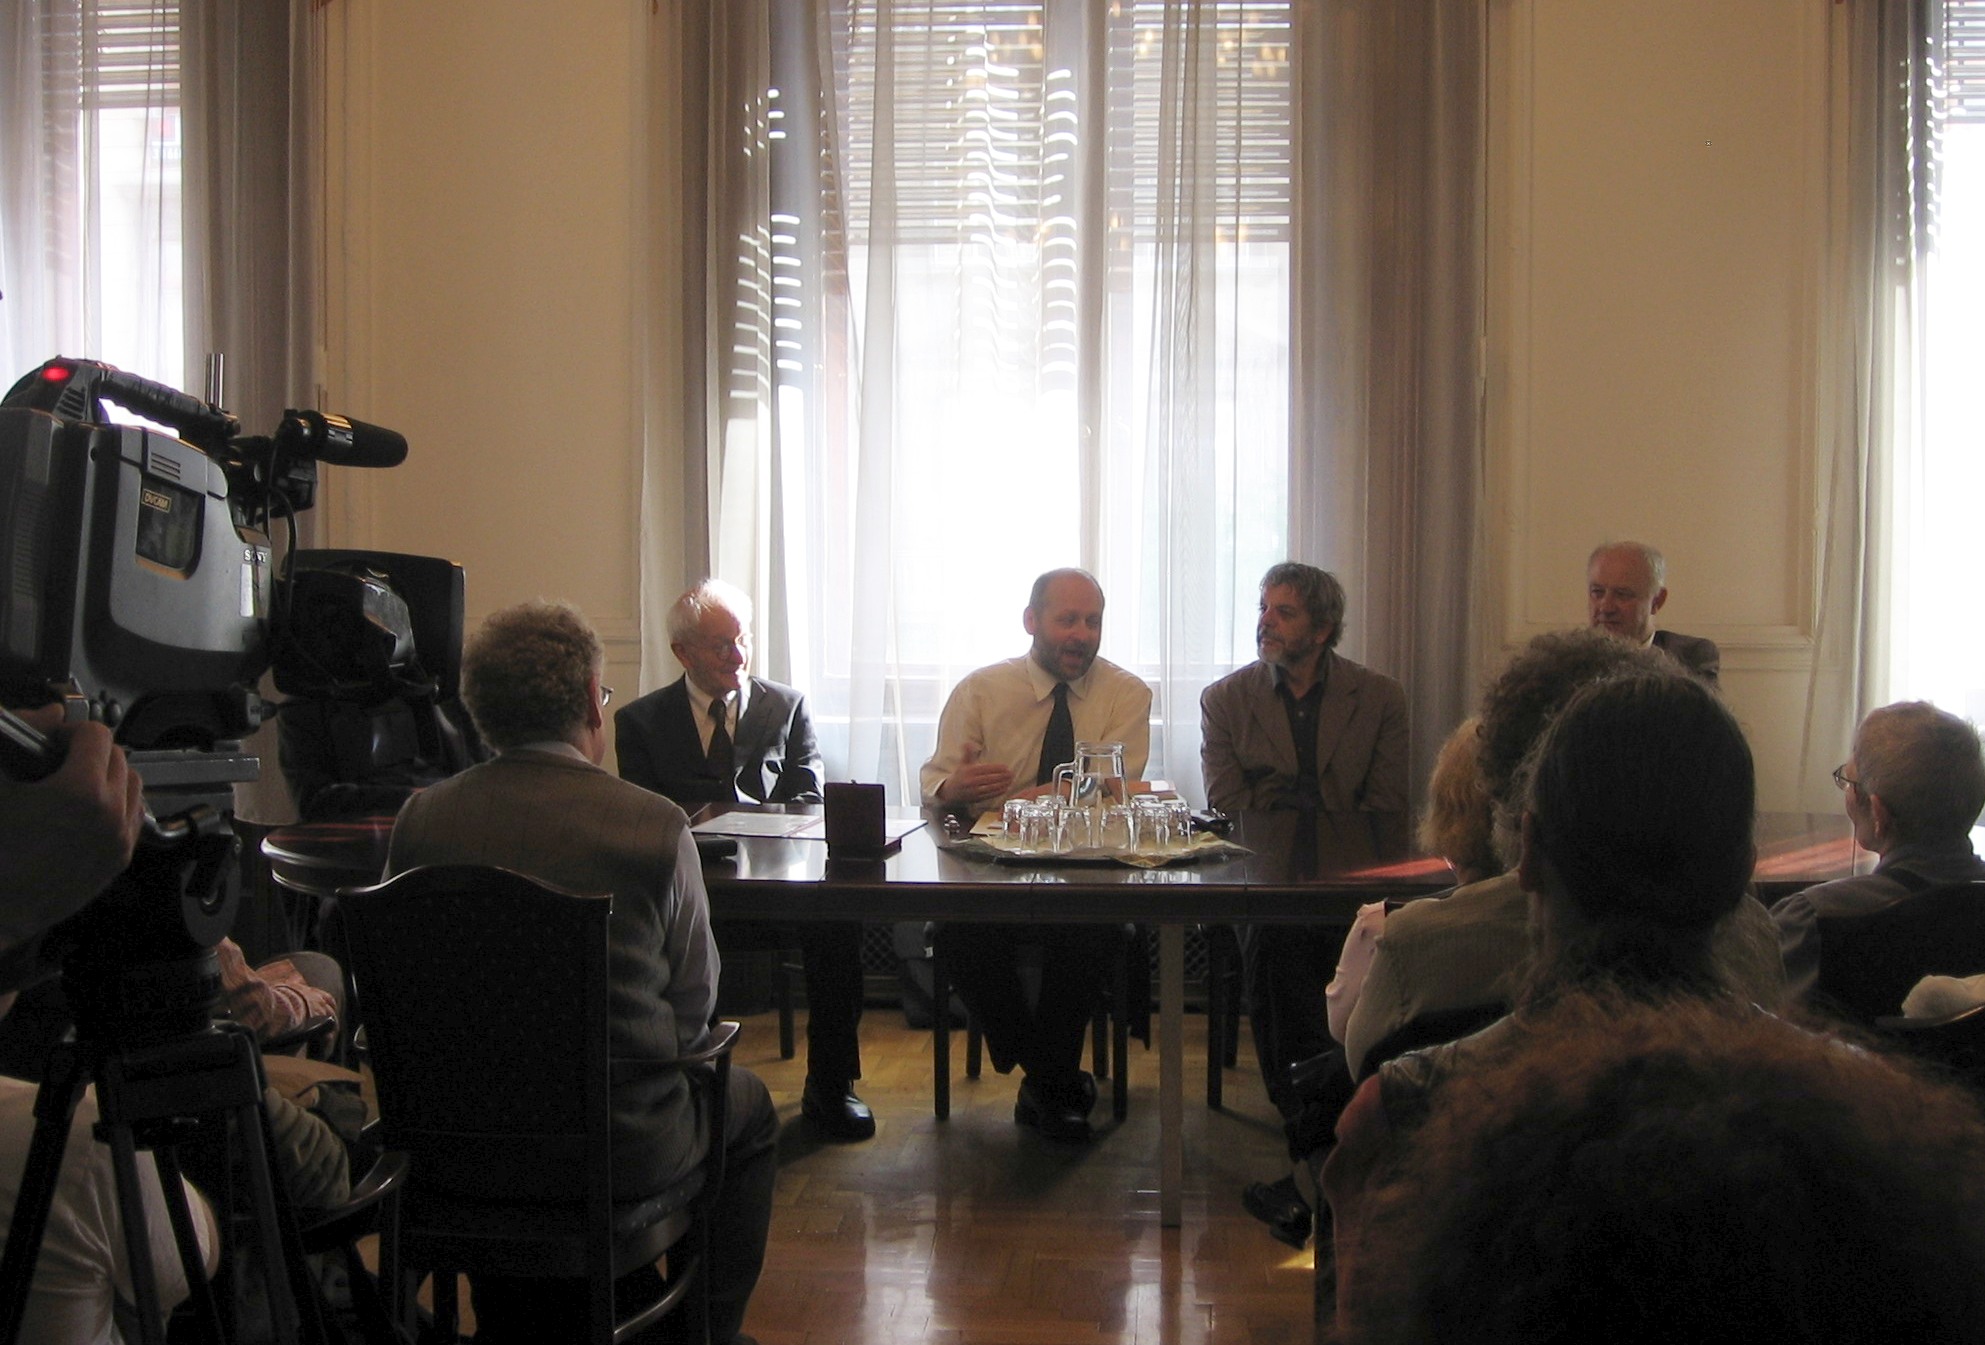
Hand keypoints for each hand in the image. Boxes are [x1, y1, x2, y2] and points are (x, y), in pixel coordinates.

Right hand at [0, 709, 145, 947]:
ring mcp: (120, 838)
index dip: (70, 731)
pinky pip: (135, 815)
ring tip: (74, 782)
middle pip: (117, 757)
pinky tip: (88, 809)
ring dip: (109, 775)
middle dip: (90, 751)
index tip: (52, 741)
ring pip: (132, 784)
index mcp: (81, 791)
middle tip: (60, 760)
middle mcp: (111, 813)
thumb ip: (24, 735)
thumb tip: (52, 713)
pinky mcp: (120, 859)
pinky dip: (119, 803)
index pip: (96, 735)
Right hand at [937, 743, 1014, 807]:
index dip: (997, 769)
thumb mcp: (962, 764)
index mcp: (969, 772)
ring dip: (1002, 784)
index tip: (1006, 767)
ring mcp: (974, 791)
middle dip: (1002, 777)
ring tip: (1010, 781)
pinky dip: (998, 792)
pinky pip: (989, 795)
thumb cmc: (959, 776)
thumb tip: (968, 743)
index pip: (986, 769)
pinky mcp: (977, 798)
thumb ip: (967, 754)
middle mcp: (971, 781)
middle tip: (1011, 774)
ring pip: (991, 788)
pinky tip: (1005, 788)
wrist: (950, 792)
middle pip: (990, 779)